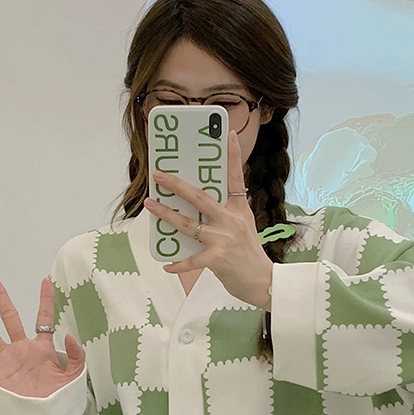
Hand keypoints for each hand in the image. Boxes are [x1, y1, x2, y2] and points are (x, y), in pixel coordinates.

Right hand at [0, 277, 84, 397]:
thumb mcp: (73, 377)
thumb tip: (68, 336)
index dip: (45, 300)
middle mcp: (21, 349)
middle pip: (10, 318)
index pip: (44, 319)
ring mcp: (6, 360)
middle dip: (1, 299)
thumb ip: (75, 356)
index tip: (45, 281)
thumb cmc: (59, 399)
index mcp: (41, 348)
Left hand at [143, 130, 272, 309]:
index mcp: (238, 209)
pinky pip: (191, 260)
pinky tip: (166, 264)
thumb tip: (197, 204)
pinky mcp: (217, 259)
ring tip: (151, 205)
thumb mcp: (243, 225)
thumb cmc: (248, 253)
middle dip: (177, 185)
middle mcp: (231, 221)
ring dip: (166, 215)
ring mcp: (223, 239)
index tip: (227, 133)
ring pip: (188, 224)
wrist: (262, 281)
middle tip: (159, 174)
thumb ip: (224, 213)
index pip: (235, 177)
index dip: (233, 155)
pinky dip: (178, 263)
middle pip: (200, 198)